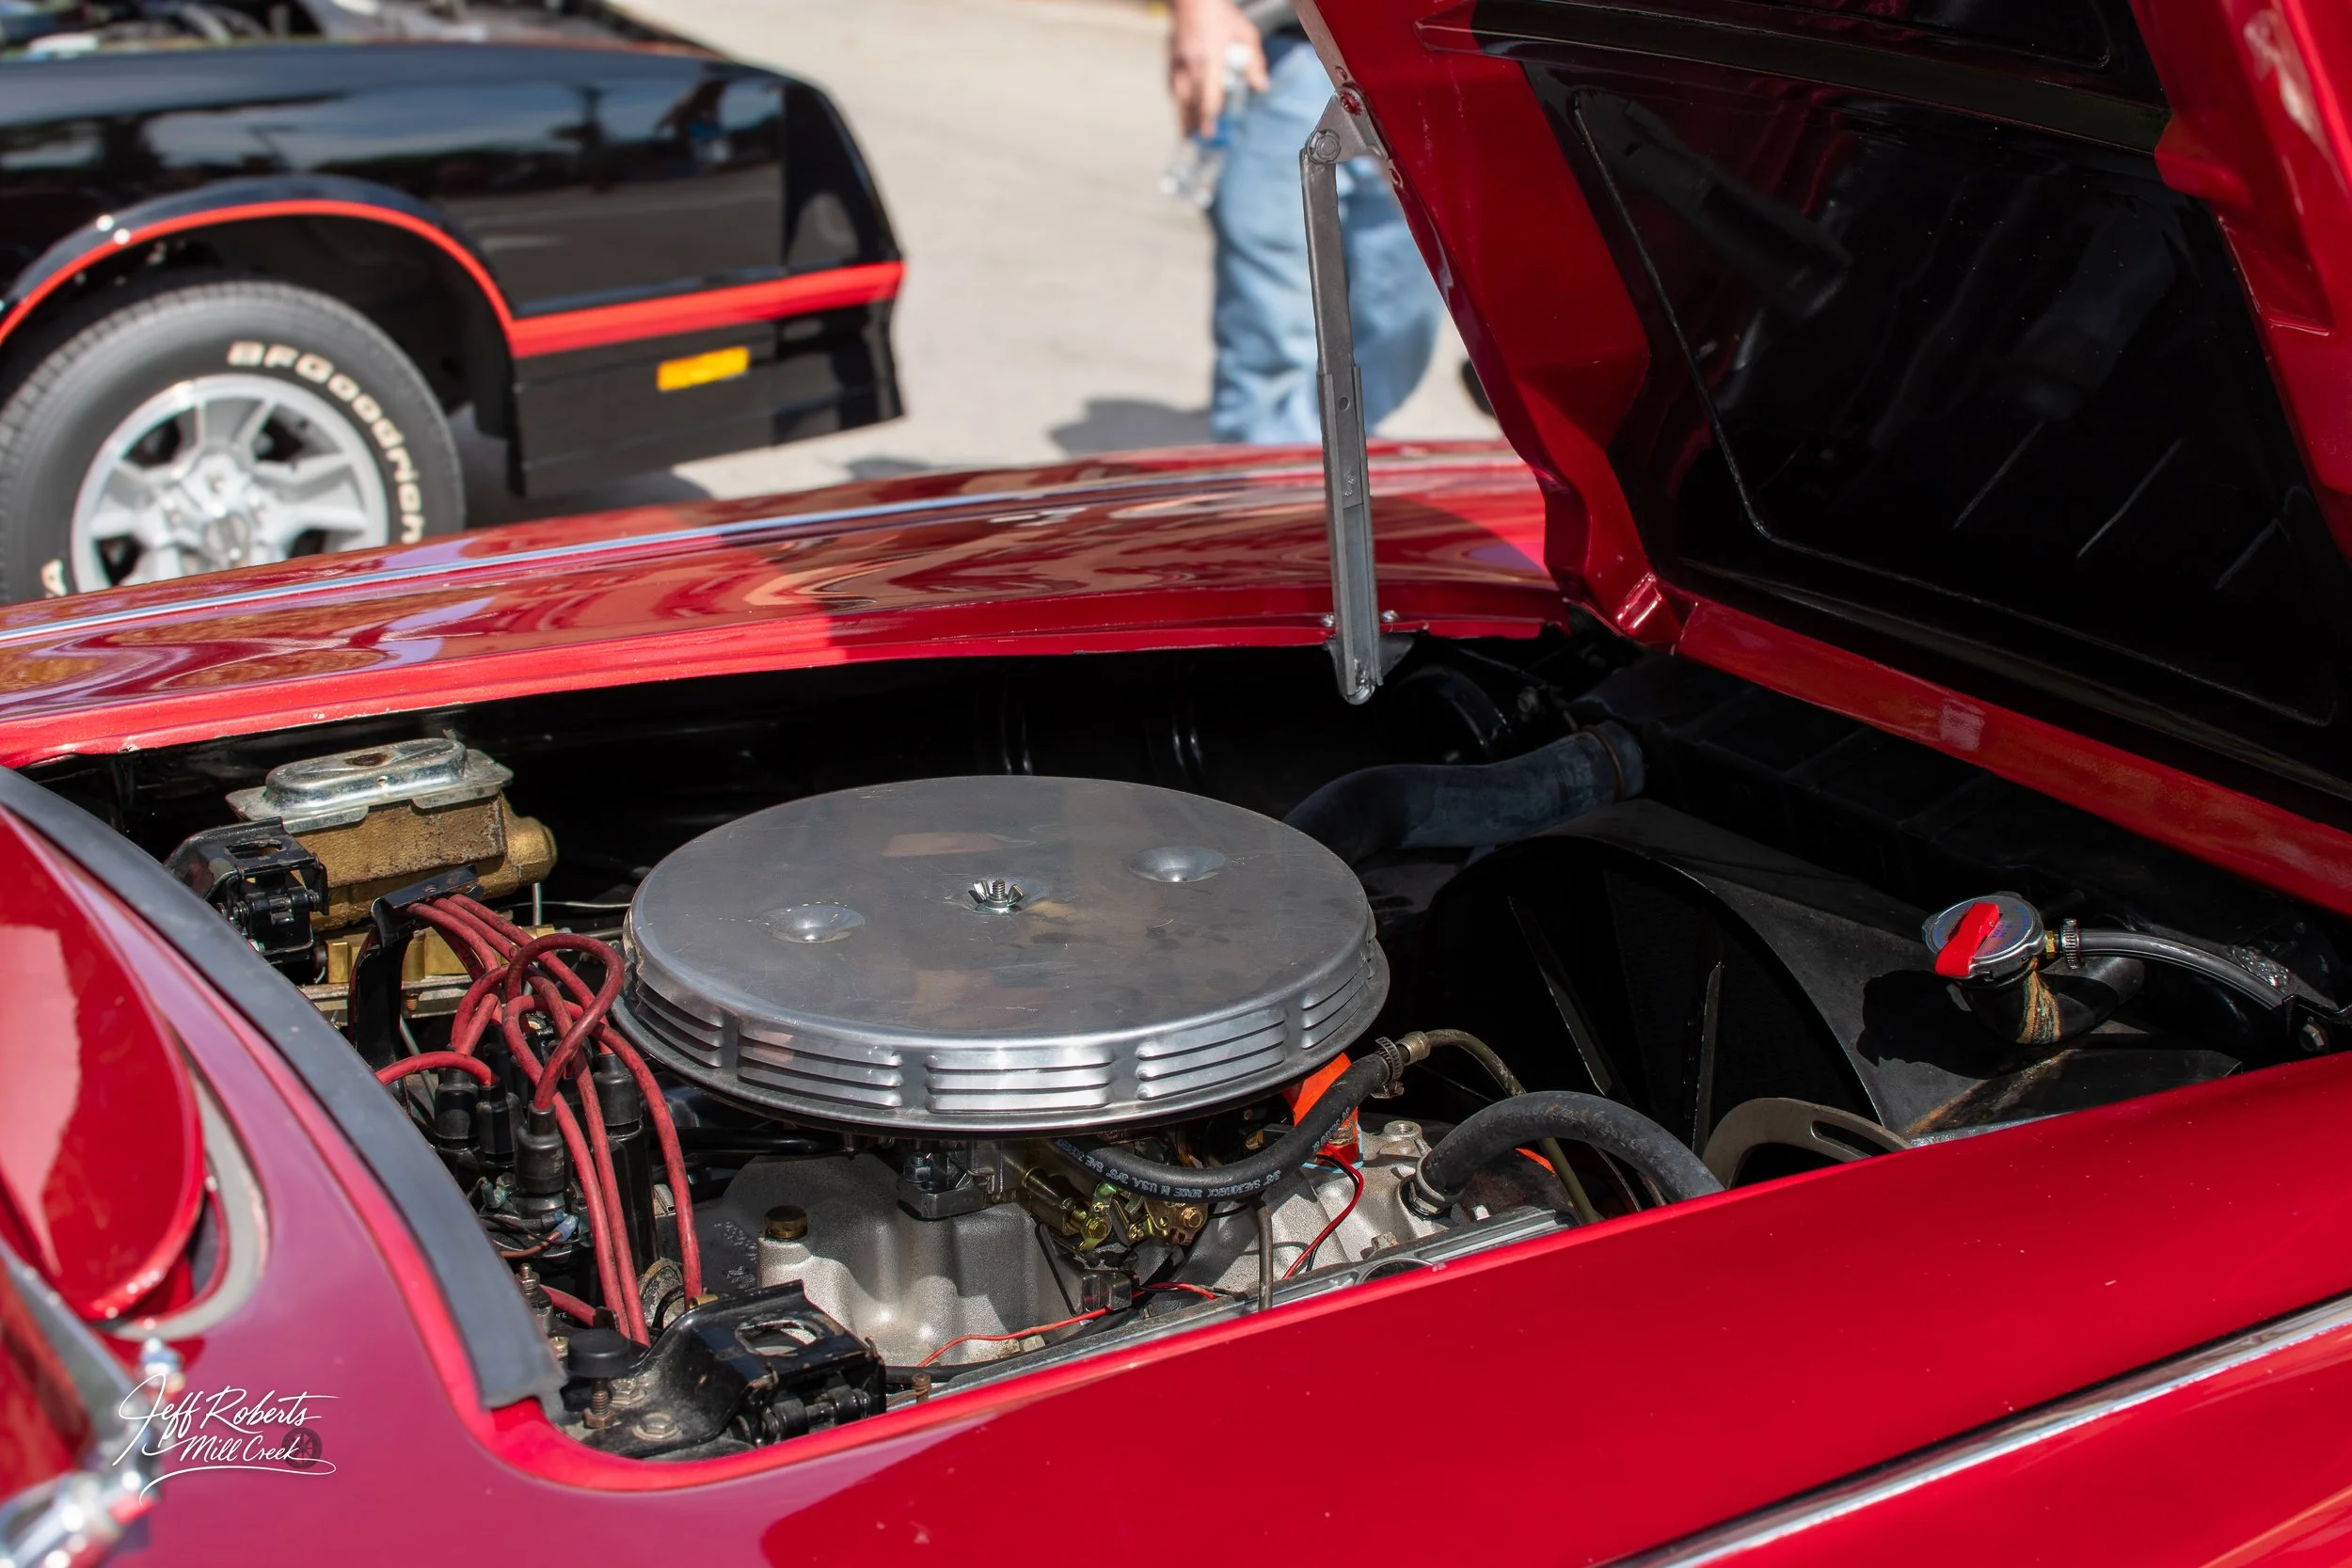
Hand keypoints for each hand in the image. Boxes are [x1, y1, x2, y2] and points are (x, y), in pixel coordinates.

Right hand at [1168, 0, 1268, 139]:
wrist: (1192, 1)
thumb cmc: (1220, 15)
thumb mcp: (1245, 33)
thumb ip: (1254, 62)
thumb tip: (1261, 87)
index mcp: (1210, 58)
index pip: (1208, 94)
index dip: (1209, 115)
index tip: (1210, 131)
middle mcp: (1191, 64)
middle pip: (1191, 102)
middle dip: (1195, 122)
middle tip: (1202, 139)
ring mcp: (1178, 63)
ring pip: (1179, 98)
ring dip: (1184, 117)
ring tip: (1188, 135)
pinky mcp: (1170, 62)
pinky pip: (1173, 88)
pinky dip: (1179, 102)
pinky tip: (1182, 113)